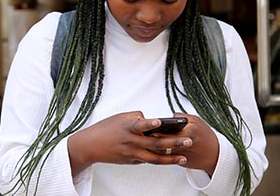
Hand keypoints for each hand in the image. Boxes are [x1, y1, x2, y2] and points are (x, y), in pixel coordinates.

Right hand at [67, 111, 188, 175]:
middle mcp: (131, 142)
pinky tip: (171, 159)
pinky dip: (160, 159)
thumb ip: (136, 117)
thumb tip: (150, 119)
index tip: (159, 122)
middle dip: (174, 142)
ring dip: (171, 158)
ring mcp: (132, 153)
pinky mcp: (131, 160)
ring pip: (154, 158)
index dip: (150, 123)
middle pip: (155, 143)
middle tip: (188, 141)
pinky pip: (148, 160)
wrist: (91, 146)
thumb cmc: (105, 129)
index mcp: (127, 128)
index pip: (140, 125)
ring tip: (183, 157)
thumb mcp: (119, 118)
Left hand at [150, 113, 218, 175]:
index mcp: (189, 130)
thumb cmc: (205, 136)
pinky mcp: (180, 162)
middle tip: (142, 133)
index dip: (155, 126)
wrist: (215, 155)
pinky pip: (166, 157)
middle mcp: (184, 142)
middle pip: (162, 139)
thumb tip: (169, 116)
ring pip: (162, 150)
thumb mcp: (197, 122)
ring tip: (145, 141)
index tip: (146, 124)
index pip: (168, 127)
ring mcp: (182, 153)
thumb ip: (183, 118)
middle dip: (151, 136)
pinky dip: (159, 154)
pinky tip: (152, 150)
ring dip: (153, 146)